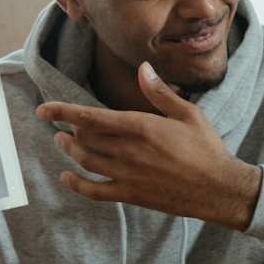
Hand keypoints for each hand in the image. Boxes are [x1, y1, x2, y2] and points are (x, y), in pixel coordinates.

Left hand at [36, 62, 261, 229]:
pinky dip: (77, 184)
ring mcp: (127, 175)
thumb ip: (160, 93)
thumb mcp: (189, 114)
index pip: (90, 117)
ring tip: (63, 143)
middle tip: (63, 126)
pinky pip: (94, 191)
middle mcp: (128, 151)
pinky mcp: (131, 195)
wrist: (218, 189)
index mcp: (140, 127)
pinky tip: (68, 177)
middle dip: (69, 130)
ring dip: (70, 152)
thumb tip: (143, 68)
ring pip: (86, 161)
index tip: (45, 109)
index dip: (63, 111)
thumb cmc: (207, 149)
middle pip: (84, 139)